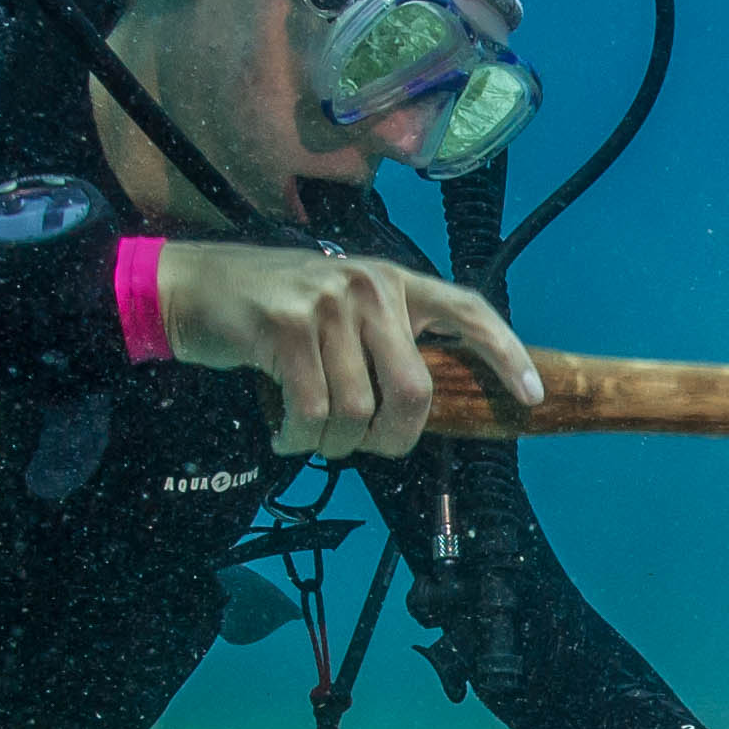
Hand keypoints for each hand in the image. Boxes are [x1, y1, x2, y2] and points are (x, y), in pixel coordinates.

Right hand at [156, 243, 540, 460]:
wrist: (195, 287)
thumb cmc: (273, 313)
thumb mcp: (340, 311)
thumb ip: (384, 344)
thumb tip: (420, 409)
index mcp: (394, 281)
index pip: (467, 310)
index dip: (504, 352)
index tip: (533, 395)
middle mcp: (369, 286)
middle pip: (413, 392)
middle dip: (391, 438)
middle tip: (362, 446)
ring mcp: (328, 303)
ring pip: (357, 412)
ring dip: (331, 443)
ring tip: (307, 431)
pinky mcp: (287, 326)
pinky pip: (312, 412)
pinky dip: (298, 438)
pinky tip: (283, 429)